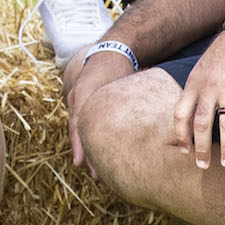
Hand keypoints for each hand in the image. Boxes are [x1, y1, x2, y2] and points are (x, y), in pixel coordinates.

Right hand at [63, 45, 133, 168]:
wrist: (111, 50)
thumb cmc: (119, 67)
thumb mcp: (122, 83)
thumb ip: (129, 102)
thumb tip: (147, 124)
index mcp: (83, 94)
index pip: (78, 124)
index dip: (79, 146)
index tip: (82, 164)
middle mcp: (76, 97)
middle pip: (77, 130)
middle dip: (83, 152)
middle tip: (93, 174)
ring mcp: (76, 99)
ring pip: (77, 128)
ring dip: (83, 147)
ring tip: (92, 168)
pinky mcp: (81, 101)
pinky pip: (79, 122)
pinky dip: (84, 136)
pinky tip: (92, 150)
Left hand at [171, 35, 224, 169]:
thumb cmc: (221, 56)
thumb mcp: (200, 70)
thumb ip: (195, 92)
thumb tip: (188, 118)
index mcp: (193, 84)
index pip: (180, 114)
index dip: (181, 135)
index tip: (184, 151)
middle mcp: (208, 87)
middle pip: (201, 124)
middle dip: (201, 148)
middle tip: (203, 166)